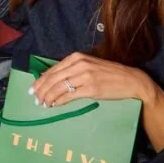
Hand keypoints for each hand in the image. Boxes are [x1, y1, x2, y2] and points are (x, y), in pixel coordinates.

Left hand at [31, 52, 153, 107]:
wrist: (130, 80)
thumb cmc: (108, 74)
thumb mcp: (88, 66)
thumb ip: (71, 70)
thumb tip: (52, 80)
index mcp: (77, 57)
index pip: (52, 70)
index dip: (40, 81)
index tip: (33, 89)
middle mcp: (79, 64)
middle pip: (53, 78)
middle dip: (41, 90)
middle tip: (35, 99)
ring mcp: (85, 76)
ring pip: (59, 87)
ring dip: (48, 97)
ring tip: (43, 103)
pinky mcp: (91, 89)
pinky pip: (69, 95)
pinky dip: (59, 101)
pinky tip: (54, 104)